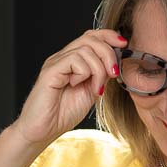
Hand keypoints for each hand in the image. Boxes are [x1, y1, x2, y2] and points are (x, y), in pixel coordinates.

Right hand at [14, 29, 126, 147]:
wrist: (42, 131)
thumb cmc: (62, 114)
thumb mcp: (91, 92)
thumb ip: (101, 76)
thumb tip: (115, 63)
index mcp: (72, 61)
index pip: (91, 36)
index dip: (109, 36)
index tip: (123, 45)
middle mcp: (62, 58)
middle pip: (90, 38)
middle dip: (108, 54)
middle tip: (113, 73)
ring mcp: (55, 63)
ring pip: (85, 49)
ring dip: (98, 69)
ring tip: (95, 88)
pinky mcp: (50, 71)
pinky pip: (74, 60)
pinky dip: (83, 73)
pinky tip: (76, 86)